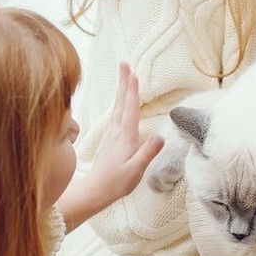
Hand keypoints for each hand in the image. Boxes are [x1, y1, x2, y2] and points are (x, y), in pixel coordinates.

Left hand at [59, 63, 164, 230]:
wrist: (94, 191)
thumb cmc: (116, 183)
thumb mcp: (135, 170)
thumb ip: (147, 153)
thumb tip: (160, 136)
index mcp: (125, 137)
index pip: (130, 110)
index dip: (132, 92)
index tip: (134, 74)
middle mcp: (117, 133)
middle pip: (121, 103)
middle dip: (124, 83)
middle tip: (125, 64)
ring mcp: (112, 135)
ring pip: (117, 108)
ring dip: (121, 91)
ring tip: (125, 77)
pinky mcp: (109, 140)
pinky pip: (115, 116)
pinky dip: (119, 104)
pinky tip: (120, 103)